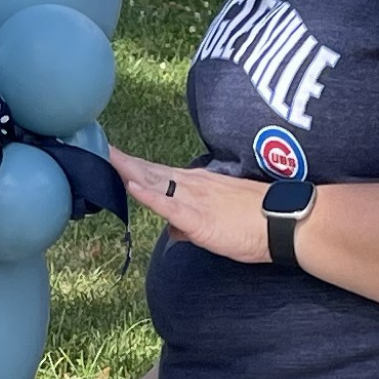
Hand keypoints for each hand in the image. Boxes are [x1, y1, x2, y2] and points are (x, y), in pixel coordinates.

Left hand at [112, 146, 271, 265]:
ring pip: (155, 181)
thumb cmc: (255, 223)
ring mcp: (195, 199)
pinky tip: (131, 187)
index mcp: (197, 184)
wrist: (284, 222)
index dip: (133, 165)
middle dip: (122, 161)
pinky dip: (149, 196)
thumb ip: (191, 224)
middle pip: (149, 170)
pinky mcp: (200, 217)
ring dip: (129, 171)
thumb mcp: (217, 222)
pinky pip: (169, 205)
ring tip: (104, 158)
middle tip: (95, 147)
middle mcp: (192, 185)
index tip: (111, 154)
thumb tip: (173, 231)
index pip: (157, 172)